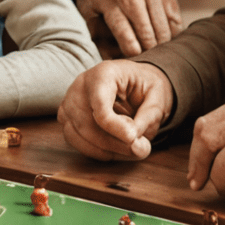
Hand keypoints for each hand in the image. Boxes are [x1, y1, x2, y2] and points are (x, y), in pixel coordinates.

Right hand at [58, 59, 173, 160]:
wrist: (134, 82)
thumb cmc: (145, 87)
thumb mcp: (158, 96)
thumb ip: (148, 118)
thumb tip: (133, 141)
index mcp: (104, 73)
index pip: (99, 104)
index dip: (115, 127)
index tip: (133, 139)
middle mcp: (80, 85)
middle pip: (86, 123)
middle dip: (115, 144)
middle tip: (140, 148)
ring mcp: (69, 100)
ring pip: (77, 135)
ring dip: (106, 150)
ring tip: (130, 148)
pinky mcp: (66, 115)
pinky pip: (73, 140)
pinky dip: (95, 151)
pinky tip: (114, 148)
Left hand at [76, 0, 183, 55]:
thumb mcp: (86, 12)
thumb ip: (97, 37)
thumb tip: (111, 62)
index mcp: (109, 1)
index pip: (122, 28)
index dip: (130, 47)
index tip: (135, 58)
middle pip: (146, 29)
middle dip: (149, 49)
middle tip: (147, 61)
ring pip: (163, 24)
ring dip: (163, 42)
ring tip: (157, 54)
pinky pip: (174, 15)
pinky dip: (173, 30)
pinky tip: (167, 38)